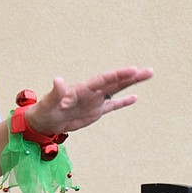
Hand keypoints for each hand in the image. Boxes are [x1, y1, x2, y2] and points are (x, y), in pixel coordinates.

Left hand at [26, 67, 152, 136]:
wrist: (42, 122)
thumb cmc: (43, 111)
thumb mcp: (48, 103)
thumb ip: (56, 92)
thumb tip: (58, 80)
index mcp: (81, 89)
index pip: (102, 80)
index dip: (117, 75)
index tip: (132, 70)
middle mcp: (91, 93)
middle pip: (114, 83)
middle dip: (131, 77)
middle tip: (149, 71)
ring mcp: (94, 102)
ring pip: (116, 91)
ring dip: (131, 85)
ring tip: (147, 75)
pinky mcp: (94, 112)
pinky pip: (111, 106)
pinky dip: (122, 102)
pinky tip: (135, 97)